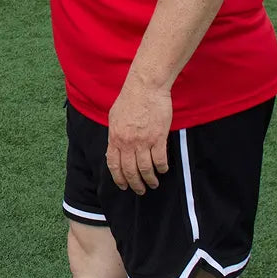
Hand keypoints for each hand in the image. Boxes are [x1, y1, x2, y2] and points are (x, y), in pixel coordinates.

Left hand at [105, 75, 171, 195]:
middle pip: (129, 171)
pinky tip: (163, 170)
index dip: (118, 178)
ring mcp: (143, 141)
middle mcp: (127, 142)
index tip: (123, 186)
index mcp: (115, 137)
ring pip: (145, 169)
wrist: (145, 87)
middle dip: (134, 184)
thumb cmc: (130, 99)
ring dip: (149, 180)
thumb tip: (114, 148)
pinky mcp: (158, 138)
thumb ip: (114, 134)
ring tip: (153, 184)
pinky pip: (160, 159)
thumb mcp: (114, 117)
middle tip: (140, 190)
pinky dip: (161, 168)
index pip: (114, 164)